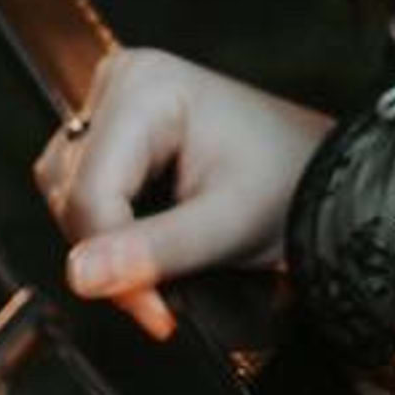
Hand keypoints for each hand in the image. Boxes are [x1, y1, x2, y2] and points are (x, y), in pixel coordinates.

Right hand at [31, 47, 324, 342]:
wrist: (323, 174)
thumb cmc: (290, 184)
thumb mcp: (225, 226)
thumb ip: (153, 251)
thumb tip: (80, 276)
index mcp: (147, 87)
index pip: (90, 193)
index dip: (109, 263)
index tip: (154, 313)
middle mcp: (124, 82)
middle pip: (74, 193)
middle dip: (109, 256)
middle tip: (159, 301)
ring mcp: (118, 101)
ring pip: (71, 193)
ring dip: (106, 244)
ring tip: (161, 271)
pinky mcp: (121, 128)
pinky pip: (85, 187)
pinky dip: (113, 226)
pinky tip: (151, 242)